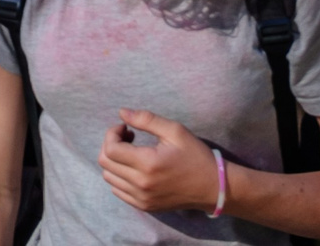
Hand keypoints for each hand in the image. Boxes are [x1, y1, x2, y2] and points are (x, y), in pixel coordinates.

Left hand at [98, 110, 227, 215]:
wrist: (213, 187)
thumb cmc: (196, 156)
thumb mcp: (175, 131)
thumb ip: (146, 119)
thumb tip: (121, 112)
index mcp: (147, 164)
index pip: (110, 149)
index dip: (112, 133)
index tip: (125, 127)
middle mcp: (141, 185)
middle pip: (105, 163)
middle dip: (111, 144)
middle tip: (128, 137)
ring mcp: (142, 198)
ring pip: (109, 177)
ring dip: (113, 161)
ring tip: (131, 152)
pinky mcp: (145, 206)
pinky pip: (118, 191)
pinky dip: (119, 177)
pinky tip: (134, 168)